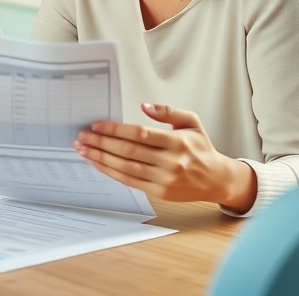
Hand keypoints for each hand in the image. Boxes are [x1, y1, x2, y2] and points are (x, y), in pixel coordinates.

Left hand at [73, 103, 256, 213]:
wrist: (215, 179)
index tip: (97, 125)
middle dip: (102, 142)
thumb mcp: (191, 122)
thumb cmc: (201, 149)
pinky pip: (130, 181)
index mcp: (177, 141)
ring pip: (126, 168)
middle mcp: (170, 161)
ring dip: (101, 157)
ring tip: (84, 149)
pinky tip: (98, 163)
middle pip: (128, 151)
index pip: (140, 134)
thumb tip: (144, 105)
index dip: (115, 129)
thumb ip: (168, 112)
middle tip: (82, 136)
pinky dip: (111, 172)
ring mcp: (164, 179)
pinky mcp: (159, 192)